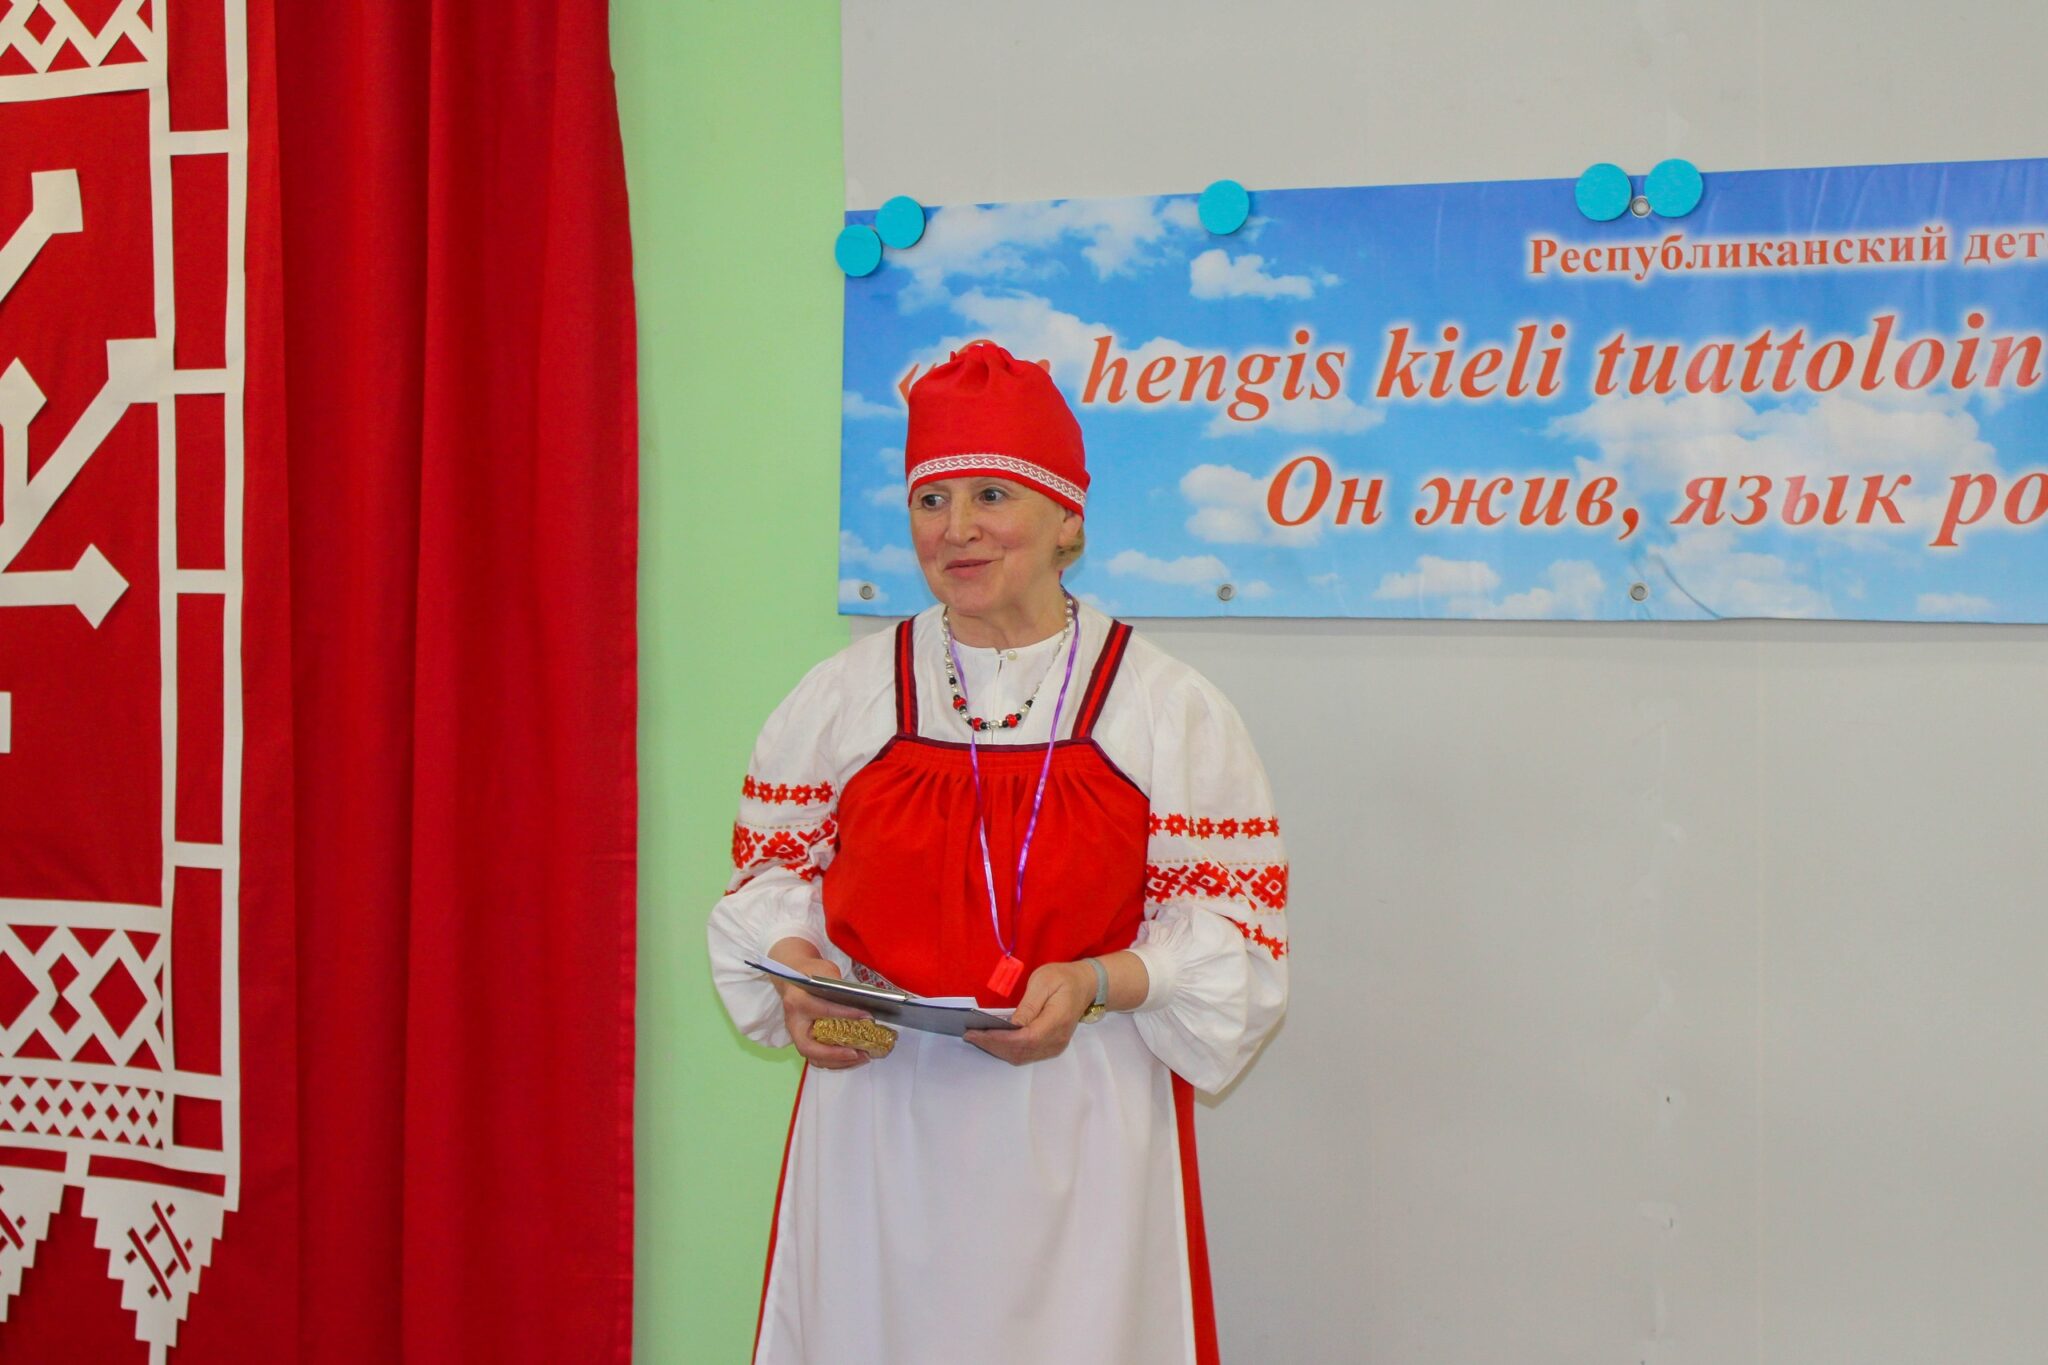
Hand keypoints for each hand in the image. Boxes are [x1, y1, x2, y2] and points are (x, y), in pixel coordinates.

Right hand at [767, 938, 872, 1070]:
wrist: (793, 978)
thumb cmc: (810, 973)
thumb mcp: (825, 971)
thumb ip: (839, 984)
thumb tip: (862, 1000)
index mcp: (797, 1001)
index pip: (824, 1011)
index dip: (847, 1014)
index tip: (867, 1017)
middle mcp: (794, 1022)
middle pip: (811, 1047)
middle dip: (836, 1054)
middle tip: (861, 1053)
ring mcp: (797, 1035)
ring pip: (814, 1058)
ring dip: (840, 1062)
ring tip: (862, 1057)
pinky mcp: (804, 1041)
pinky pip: (818, 1058)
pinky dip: (837, 1062)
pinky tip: (855, 1057)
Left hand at [965, 961, 1095, 1065]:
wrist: (1086, 985)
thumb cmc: (1064, 978)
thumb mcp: (1044, 981)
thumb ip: (1029, 1005)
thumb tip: (1012, 1025)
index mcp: (1057, 1020)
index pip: (1025, 1038)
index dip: (999, 1039)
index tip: (977, 1032)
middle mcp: (1057, 1039)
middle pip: (1021, 1051)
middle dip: (992, 1045)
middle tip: (969, 1035)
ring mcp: (1055, 1046)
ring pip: (1021, 1056)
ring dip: (997, 1050)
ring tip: (976, 1038)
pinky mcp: (1050, 1047)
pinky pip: (1025, 1054)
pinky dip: (1006, 1050)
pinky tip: (992, 1040)